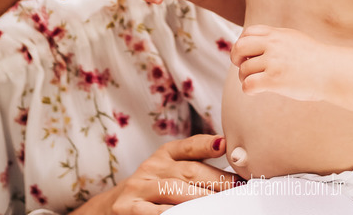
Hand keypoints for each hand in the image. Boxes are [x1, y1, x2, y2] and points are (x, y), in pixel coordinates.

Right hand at [108, 134, 240, 213]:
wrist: (114, 206)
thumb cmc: (153, 189)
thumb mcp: (170, 171)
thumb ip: (196, 166)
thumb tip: (232, 162)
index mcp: (164, 155)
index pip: (188, 147)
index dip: (207, 144)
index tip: (225, 146)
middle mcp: (151, 167)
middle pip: (189, 171)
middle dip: (217, 181)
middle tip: (238, 189)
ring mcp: (138, 188)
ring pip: (175, 191)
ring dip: (201, 199)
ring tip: (221, 204)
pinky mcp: (128, 209)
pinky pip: (157, 211)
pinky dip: (175, 213)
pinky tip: (190, 214)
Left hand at [230, 25, 327, 100]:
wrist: (332, 71)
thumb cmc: (316, 59)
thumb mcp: (294, 39)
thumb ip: (275, 39)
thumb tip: (256, 44)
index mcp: (277, 34)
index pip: (248, 32)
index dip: (243, 44)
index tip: (248, 54)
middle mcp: (273, 45)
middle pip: (240, 47)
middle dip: (236, 58)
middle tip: (243, 67)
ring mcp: (273, 62)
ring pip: (244, 69)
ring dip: (245, 78)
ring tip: (256, 82)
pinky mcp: (274, 80)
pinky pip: (248, 84)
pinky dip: (248, 89)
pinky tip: (256, 91)